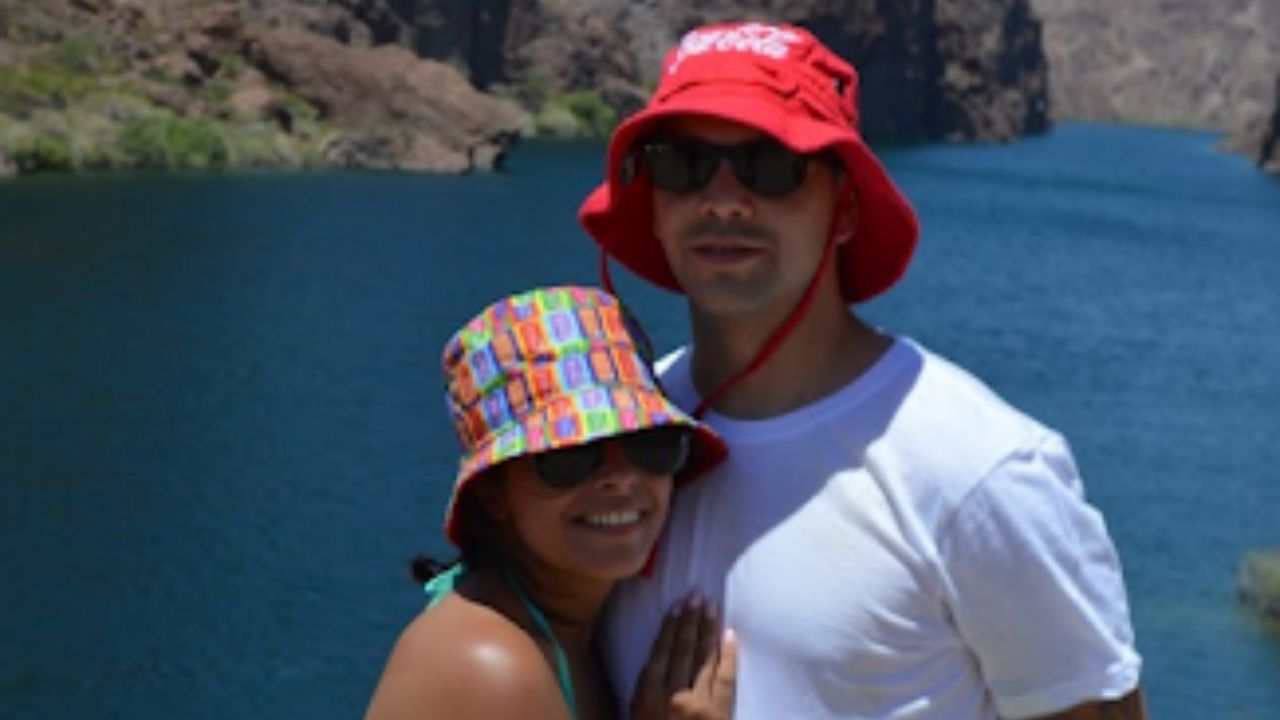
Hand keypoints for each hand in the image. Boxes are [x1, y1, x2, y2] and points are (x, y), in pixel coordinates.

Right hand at [631, 597, 737, 719]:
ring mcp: (700, 702)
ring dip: (708, 630)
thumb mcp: (637, 713)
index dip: (670, 627)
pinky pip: (725, 679)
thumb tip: (655, 661)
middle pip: (684, 650)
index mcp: (648, 694)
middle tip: (696, 596)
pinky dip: (729, 655)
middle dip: (690, 621)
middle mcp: (674, 693)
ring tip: (712, 607)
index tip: (677, 606)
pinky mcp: (720, 712)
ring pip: (704, 659)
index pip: (661, 652)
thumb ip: (644, 690)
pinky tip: (730, 635)